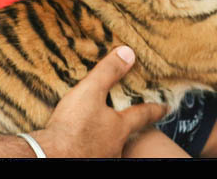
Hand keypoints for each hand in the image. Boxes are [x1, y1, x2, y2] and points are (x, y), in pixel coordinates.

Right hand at [31, 46, 166, 157]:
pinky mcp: (86, 162)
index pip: (143, 115)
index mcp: (119, 127)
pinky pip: (93, 154)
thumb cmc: (72, 127)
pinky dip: (90, 148)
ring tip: (98, 132)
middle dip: (126, 127)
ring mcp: (102, 157)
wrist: (51, 157)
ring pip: (110, 146)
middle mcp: (115, 146)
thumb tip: (128, 53)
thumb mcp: (90, 91)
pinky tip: (81, 145)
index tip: (165, 108)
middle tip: (126, 121)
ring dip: (106, 139)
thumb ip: (108, 72)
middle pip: (126, 134)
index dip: (154, 109)